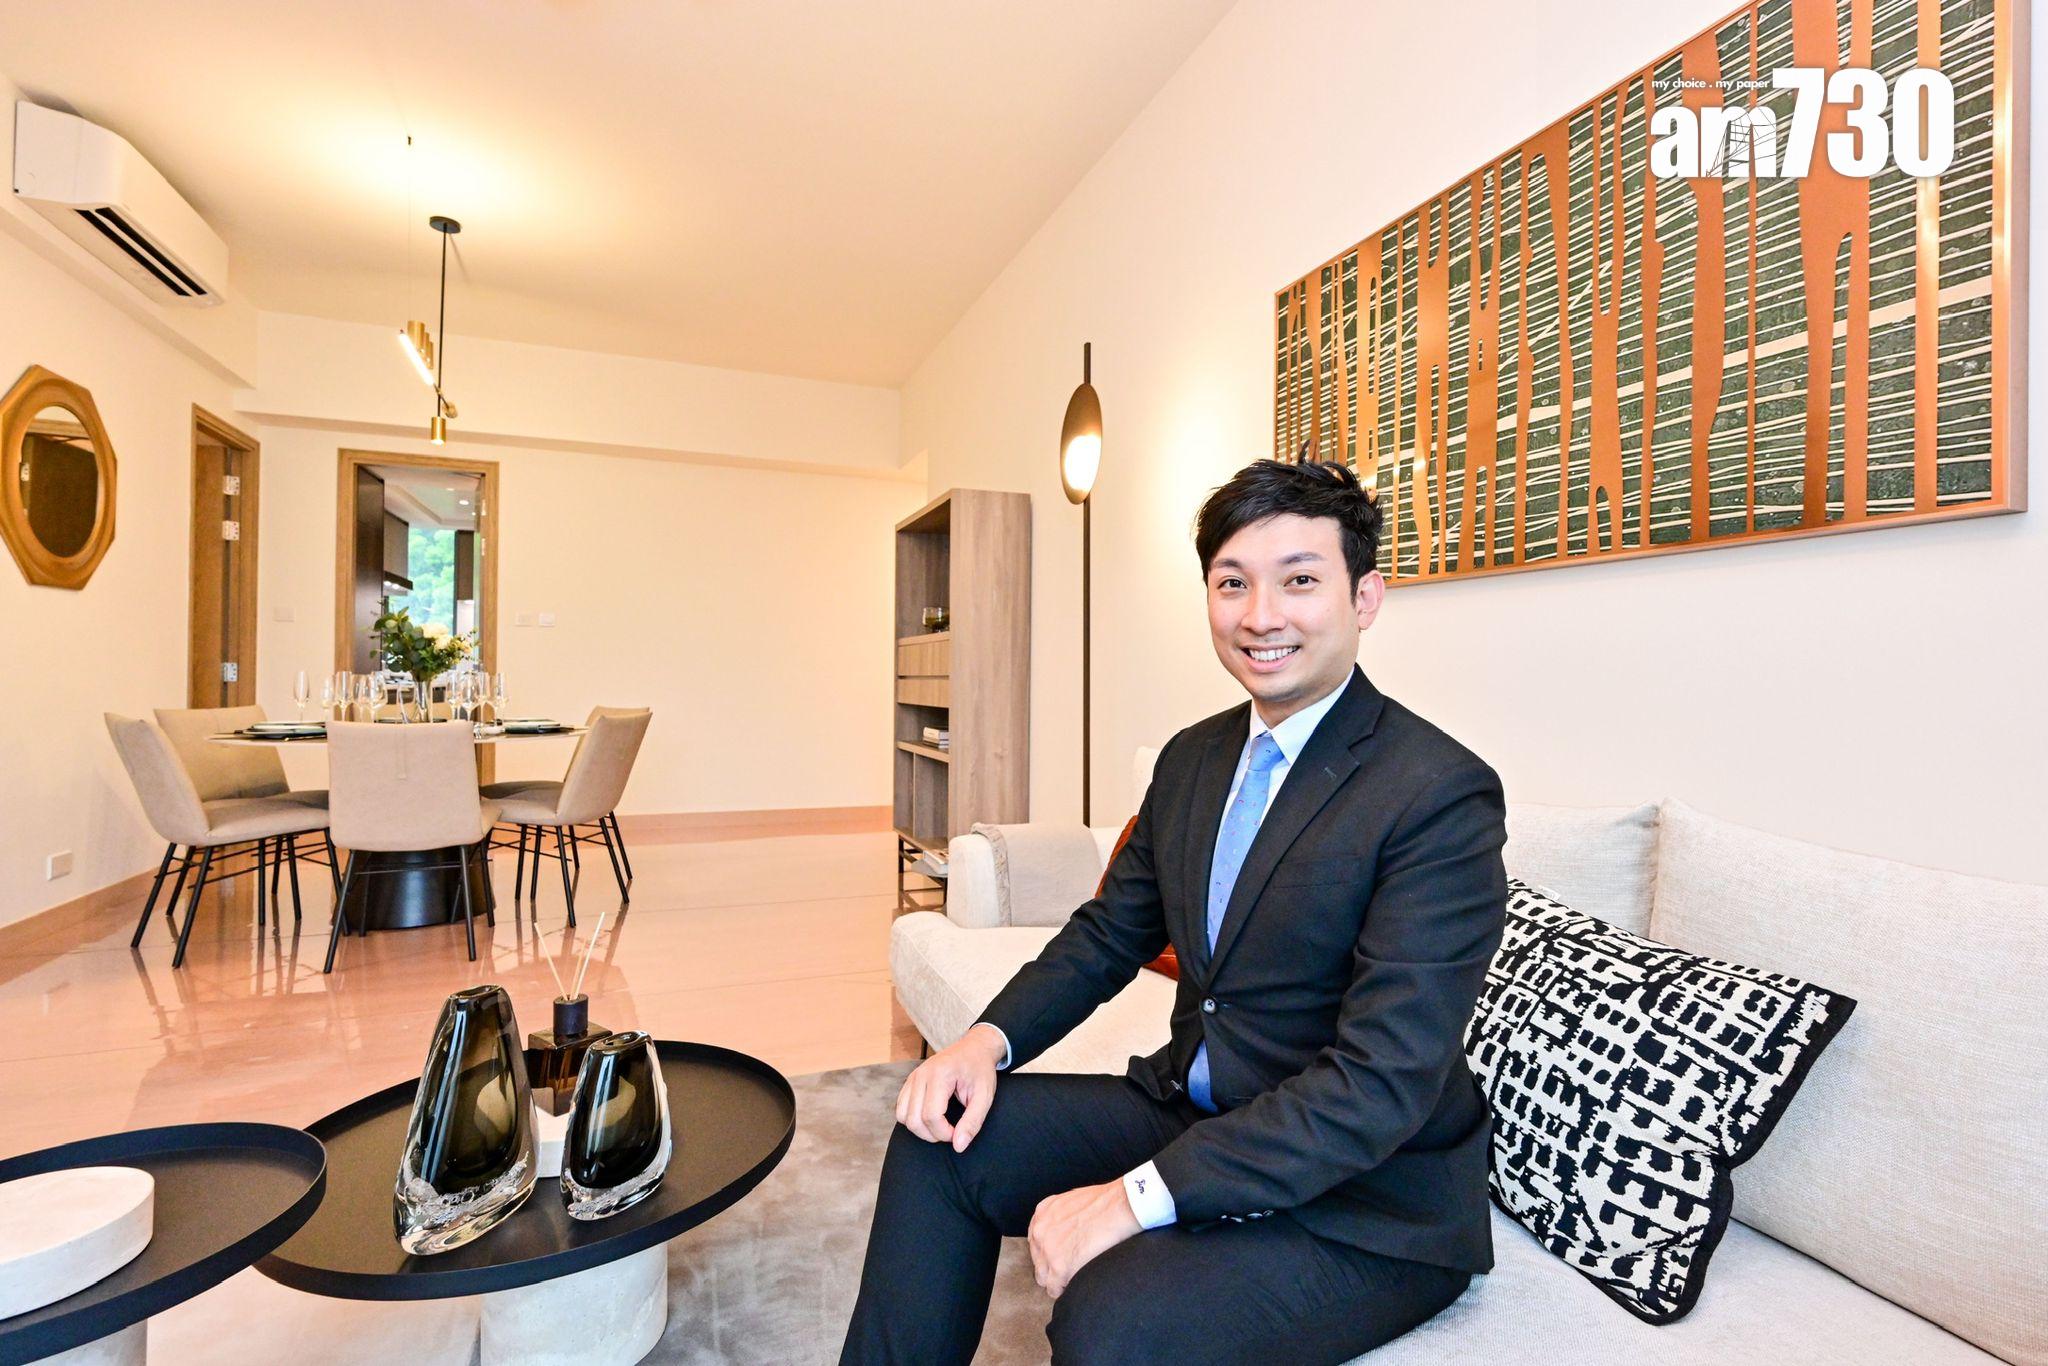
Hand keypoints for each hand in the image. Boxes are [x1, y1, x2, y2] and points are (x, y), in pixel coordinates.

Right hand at [895, 1023, 1005, 1151]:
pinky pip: (901, 1108)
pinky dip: (912, 1119)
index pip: (931, 1116)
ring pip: (903, 1116)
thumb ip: (973, 1122)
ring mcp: (912, 1077)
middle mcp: (921, 1075)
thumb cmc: (980, 1071)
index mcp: (940, 1075)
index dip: (944, 1133)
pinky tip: (930, 1117)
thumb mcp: (984, 1096)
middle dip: (932, 1134)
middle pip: (914, 1119)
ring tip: (939, 1126)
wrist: (974, 1048)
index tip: (958, 1133)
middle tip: (950, 1132)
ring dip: (920, 1129)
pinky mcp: (909, 1081)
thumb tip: (958, 1146)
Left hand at [1028, 1180, 1140, 1299]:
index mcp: (1043, 1213)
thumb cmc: (1106, 1202)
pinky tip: (1079, 1282)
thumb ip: (1062, 1216)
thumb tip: (1067, 1230)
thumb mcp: (1073, 1202)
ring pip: (1044, 1278)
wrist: (1120, 1208)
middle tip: (1073, 1266)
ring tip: (1077, 1276)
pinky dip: (1066, 1290)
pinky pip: (1055, 1290)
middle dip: (1052, 1266)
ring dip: (1058, 1280)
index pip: (1038, 1242)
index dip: (1052, 1251)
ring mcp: (1047, 1251)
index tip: (1064, 1255)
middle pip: (1039, 1261)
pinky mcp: (1060, 1268)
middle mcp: (1039, 1232)